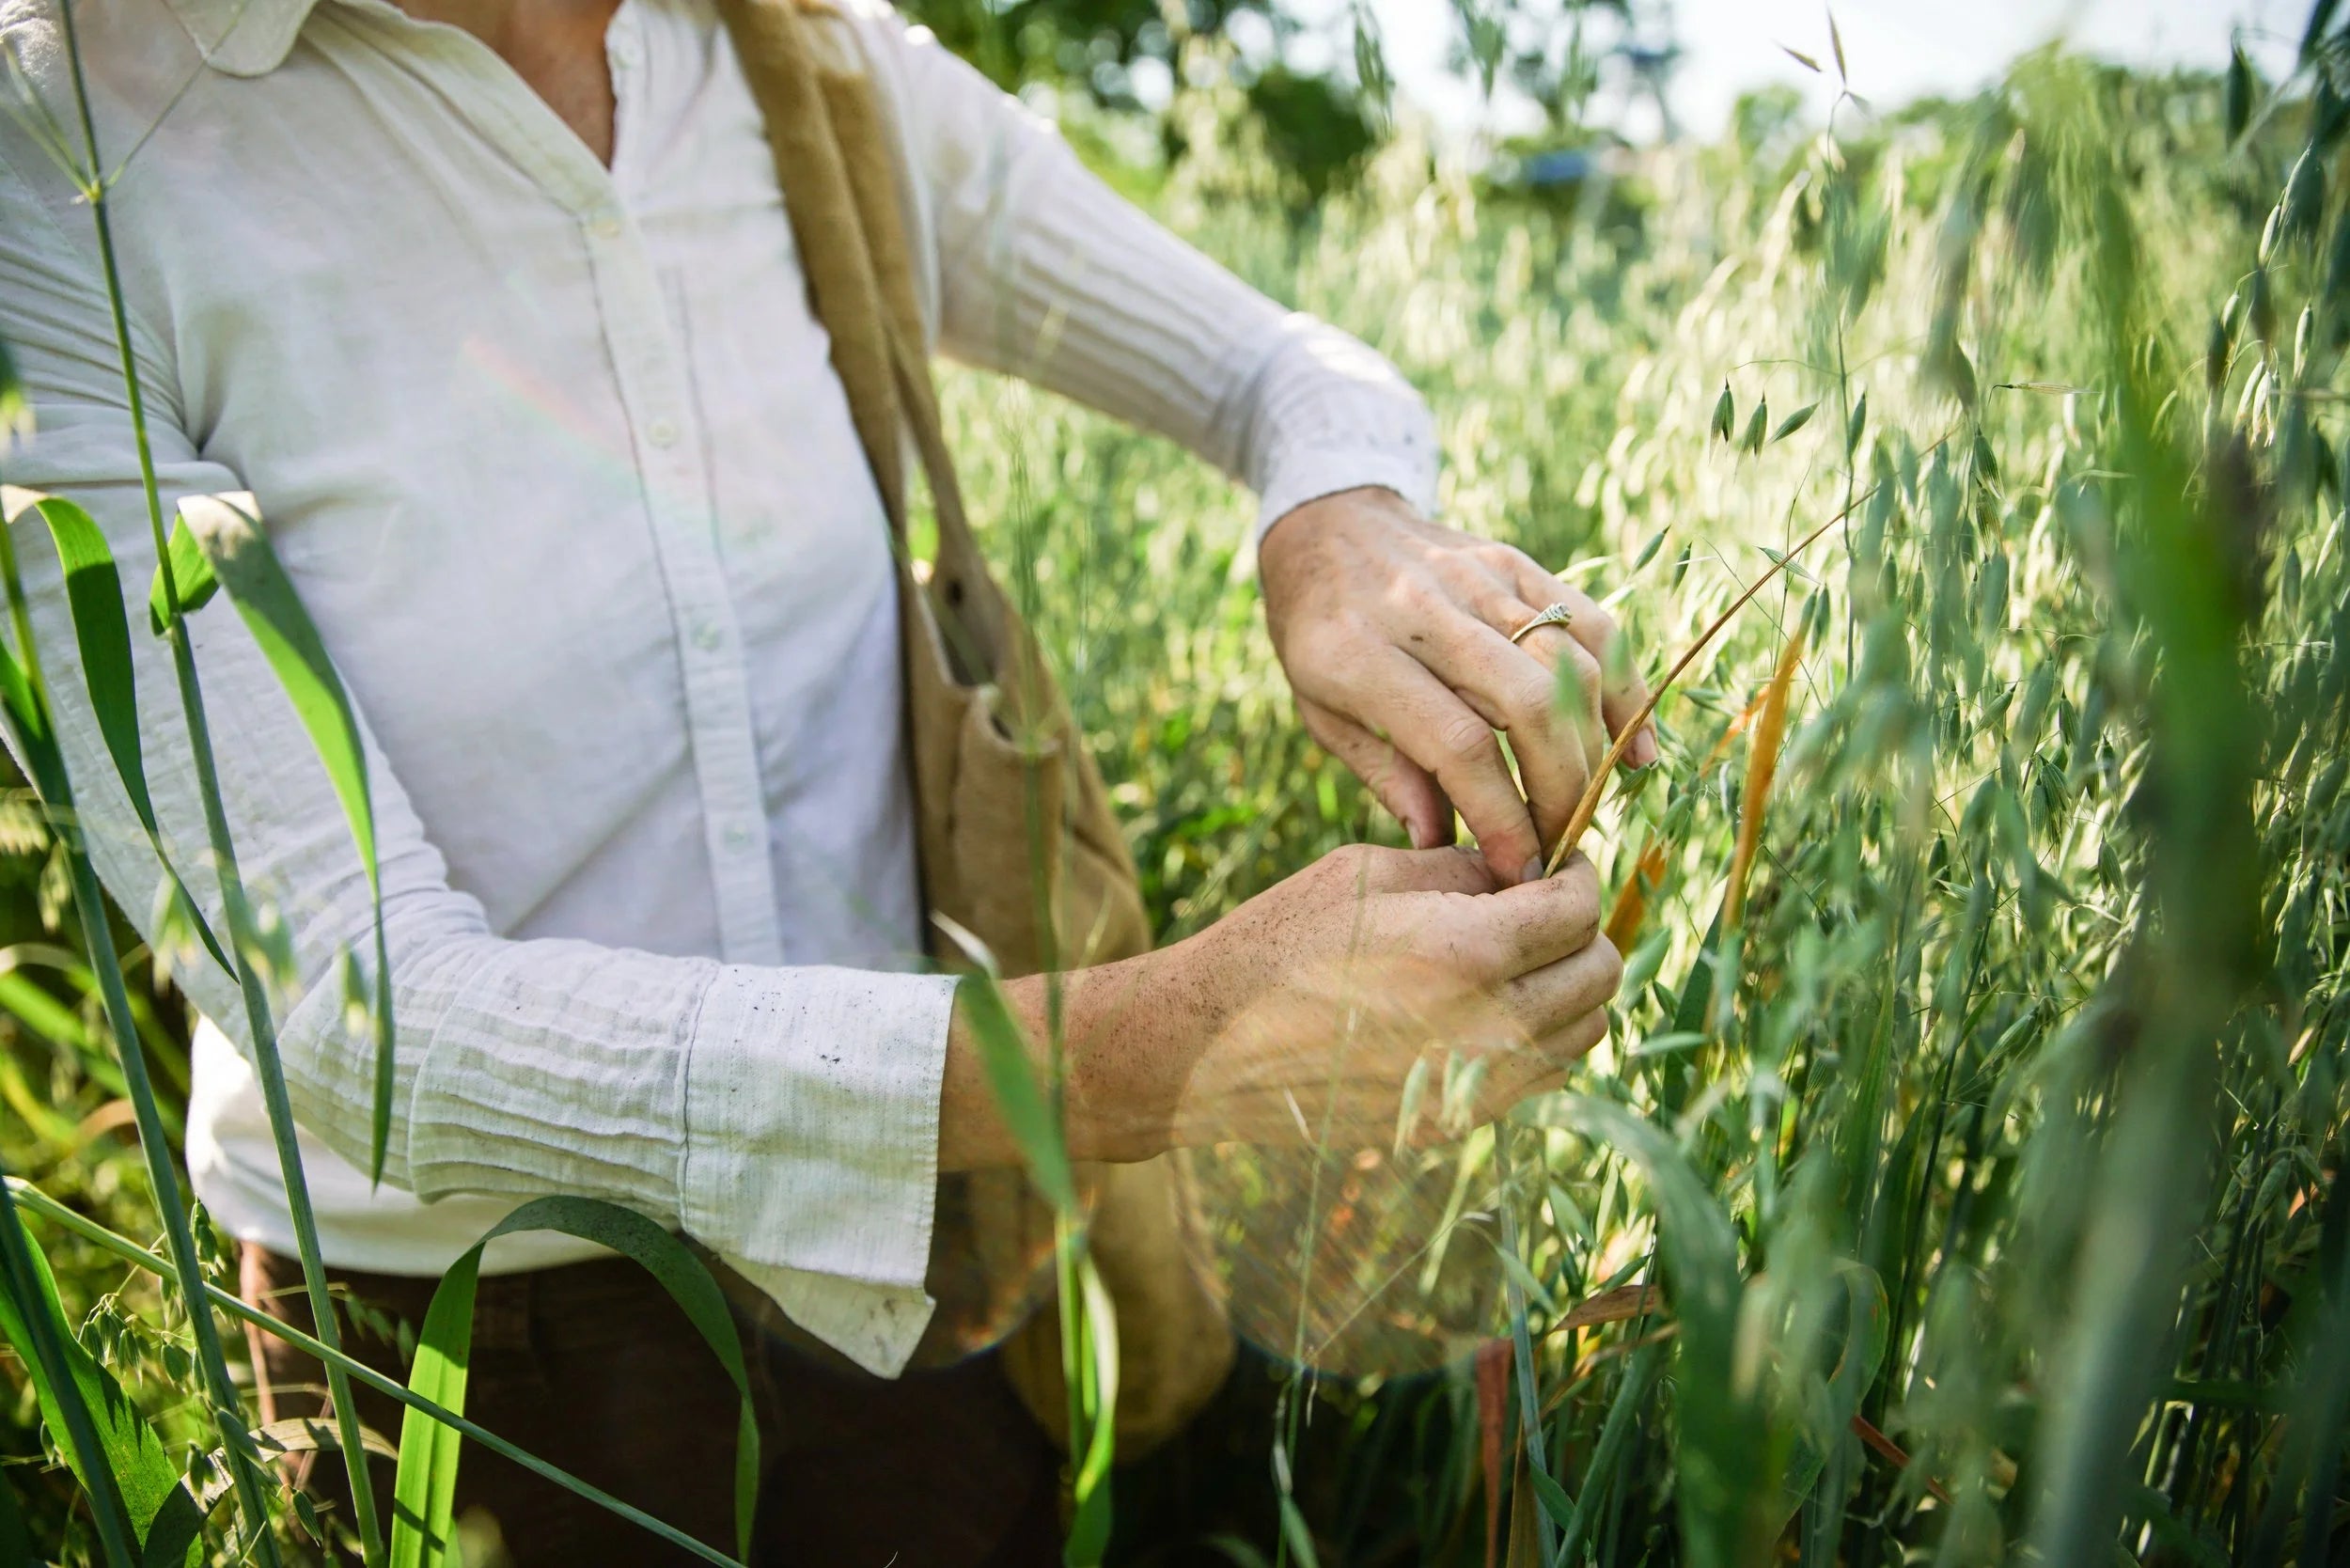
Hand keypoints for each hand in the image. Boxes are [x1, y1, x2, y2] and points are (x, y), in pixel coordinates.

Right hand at [940, 845, 1621, 1166]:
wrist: (1210, 1045)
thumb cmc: (1279, 941)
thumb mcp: (1370, 873)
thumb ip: (1464, 869)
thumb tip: (1529, 871)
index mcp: (1468, 950)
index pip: (1579, 908)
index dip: (1578, 874)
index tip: (1560, 862)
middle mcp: (1488, 1027)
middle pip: (1599, 974)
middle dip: (1583, 930)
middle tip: (1546, 905)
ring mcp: (1477, 1086)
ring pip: (1583, 1033)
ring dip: (1570, 986)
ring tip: (1522, 955)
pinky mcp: (1458, 1122)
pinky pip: (1542, 1076)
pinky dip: (1540, 1036)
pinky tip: (1493, 1004)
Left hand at [1259, 488, 1658, 883]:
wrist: (1327, 526)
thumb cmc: (1318, 636)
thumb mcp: (1319, 711)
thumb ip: (1385, 775)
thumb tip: (1442, 845)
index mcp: (1361, 656)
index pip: (1459, 746)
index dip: (1501, 816)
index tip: (1519, 868)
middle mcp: (1425, 612)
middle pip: (1531, 707)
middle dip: (1562, 789)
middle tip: (1562, 840)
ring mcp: (1479, 580)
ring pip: (1571, 667)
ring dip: (1595, 748)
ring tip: (1589, 803)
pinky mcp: (1517, 564)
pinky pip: (1593, 623)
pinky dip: (1626, 689)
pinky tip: (1636, 747)